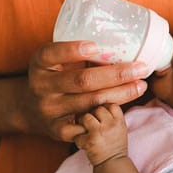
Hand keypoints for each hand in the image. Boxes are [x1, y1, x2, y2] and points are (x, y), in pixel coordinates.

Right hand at [16, 40, 147, 141]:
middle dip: (115, 74)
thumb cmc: (56, 75)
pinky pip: (89, 124)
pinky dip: (107, 115)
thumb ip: (79, 54)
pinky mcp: (57, 130)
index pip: (51, 54)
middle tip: (140, 68)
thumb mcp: (58, 60)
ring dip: (121, 94)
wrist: (31, 109)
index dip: (72, 50)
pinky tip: (123, 108)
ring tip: (141, 85)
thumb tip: (123, 42)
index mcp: (39, 63)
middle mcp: (41, 86)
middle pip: (82, 81)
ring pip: (91, 102)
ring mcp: (49, 110)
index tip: (96, 46)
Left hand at [74, 104, 127, 165]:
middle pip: (98, 108)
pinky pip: (77, 132)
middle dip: (93, 114)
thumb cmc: (114, 144)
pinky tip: (84, 143)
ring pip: (86, 116)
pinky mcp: (89, 141)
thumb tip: (97, 95)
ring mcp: (100, 132)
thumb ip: (112, 113)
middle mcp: (111, 125)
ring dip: (83, 123)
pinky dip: (78, 138)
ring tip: (87, 132)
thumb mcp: (120, 127)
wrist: (112, 164)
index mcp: (119, 121)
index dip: (104, 108)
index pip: (110, 104)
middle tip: (93, 125)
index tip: (103, 117)